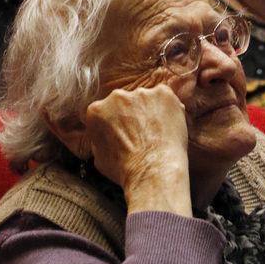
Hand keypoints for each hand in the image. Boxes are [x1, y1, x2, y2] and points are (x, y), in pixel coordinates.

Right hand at [85, 84, 191, 215]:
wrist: (154, 170)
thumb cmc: (126, 170)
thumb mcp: (99, 157)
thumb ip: (100, 138)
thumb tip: (106, 135)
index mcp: (96, 111)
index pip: (104, 111)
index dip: (115, 123)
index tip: (123, 133)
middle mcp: (116, 96)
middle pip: (125, 101)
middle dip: (131, 113)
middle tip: (142, 133)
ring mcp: (141, 93)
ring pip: (146, 98)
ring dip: (149, 110)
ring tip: (157, 132)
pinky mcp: (162, 93)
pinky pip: (165, 97)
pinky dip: (168, 108)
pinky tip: (168, 126)